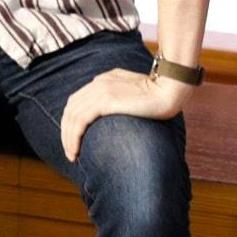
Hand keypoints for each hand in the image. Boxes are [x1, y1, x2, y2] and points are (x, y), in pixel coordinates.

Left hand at [59, 68, 192, 161]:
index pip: (77, 101)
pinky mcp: (105, 101)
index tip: (74, 140)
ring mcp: (100, 90)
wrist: (171, 90)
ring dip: (68, 138)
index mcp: (102, 80)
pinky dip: (73, 137)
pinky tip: (76, 151)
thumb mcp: (134, 91)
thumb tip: (111, 108)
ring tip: (73, 156)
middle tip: (71, 152)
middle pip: (71, 109)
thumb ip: (119, 94)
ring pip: (73, 117)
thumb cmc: (160, 94)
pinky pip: (80, 120)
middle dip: (66, 132)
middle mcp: (98, 83)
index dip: (71, 122)